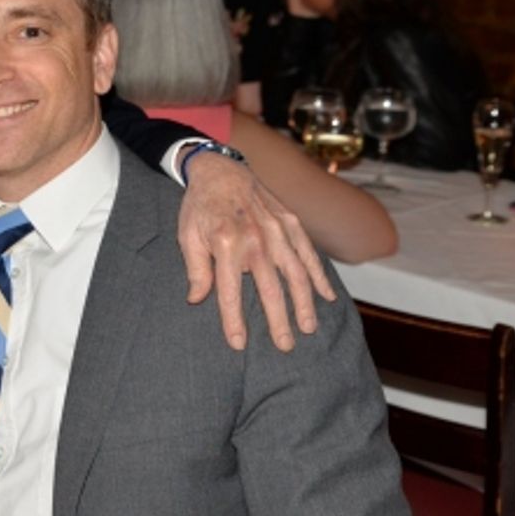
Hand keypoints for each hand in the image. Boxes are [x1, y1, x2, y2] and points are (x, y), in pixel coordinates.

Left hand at [178, 151, 334, 351]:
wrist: (218, 169)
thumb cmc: (200, 207)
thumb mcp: (187, 236)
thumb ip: (196, 270)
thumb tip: (196, 300)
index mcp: (225, 245)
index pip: (230, 292)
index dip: (234, 320)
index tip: (238, 344)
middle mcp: (255, 239)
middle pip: (270, 288)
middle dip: (278, 320)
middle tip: (285, 346)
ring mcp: (276, 230)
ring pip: (296, 273)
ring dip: (304, 303)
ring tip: (308, 327)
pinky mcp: (290, 222)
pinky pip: (308, 253)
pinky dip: (319, 275)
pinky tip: (327, 297)